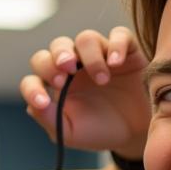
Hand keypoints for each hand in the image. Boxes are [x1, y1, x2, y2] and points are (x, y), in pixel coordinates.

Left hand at [21, 27, 149, 159]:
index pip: (36, 76)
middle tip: (66, 72)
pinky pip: (119, 35)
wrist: (138, 133)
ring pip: (86, 38)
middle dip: (59, 56)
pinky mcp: (126, 50)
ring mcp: (100, 54)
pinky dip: (116, 45)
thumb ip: (49, 119)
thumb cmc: (101, 131)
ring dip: (90, 57)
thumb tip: (32, 105)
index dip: (33, 88)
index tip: (43, 102)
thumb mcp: (71, 133)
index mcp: (58, 83)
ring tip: (102, 80)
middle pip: (58, 46)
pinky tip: (116, 64)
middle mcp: (76, 64)